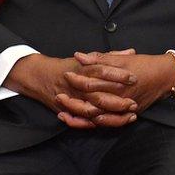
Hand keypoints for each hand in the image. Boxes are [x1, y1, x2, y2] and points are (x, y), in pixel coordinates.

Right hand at [4, 52, 137, 128]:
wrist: (40, 76)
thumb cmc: (69, 66)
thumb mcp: (88, 58)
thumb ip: (110, 56)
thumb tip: (131, 51)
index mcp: (83, 69)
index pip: (102, 71)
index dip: (118, 75)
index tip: (134, 78)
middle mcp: (78, 86)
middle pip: (99, 95)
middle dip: (118, 101)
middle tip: (134, 103)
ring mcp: (73, 100)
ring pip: (93, 111)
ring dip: (111, 115)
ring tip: (129, 116)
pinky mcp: (69, 111)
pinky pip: (84, 121)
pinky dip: (97, 123)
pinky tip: (113, 123)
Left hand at [62, 51, 174, 115]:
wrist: (165, 77)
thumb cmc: (145, 65)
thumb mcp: (124, 58)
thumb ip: (101, 58)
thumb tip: (80, 56)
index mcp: (117, 82)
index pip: (91, 82)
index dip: (77, 79)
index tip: (66, 74)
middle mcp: (119, 98)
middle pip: (90, 103)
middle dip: (73, 100)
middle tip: (59, 96)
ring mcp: (122, 108)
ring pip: (96, 116)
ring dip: (78, 116)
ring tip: (63, 112)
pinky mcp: (126, 114)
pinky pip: (106, 123)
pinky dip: (92, 124)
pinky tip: (81, 121)